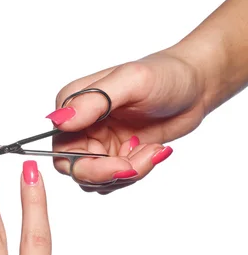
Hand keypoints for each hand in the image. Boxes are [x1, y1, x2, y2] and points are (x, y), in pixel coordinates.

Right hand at [48, 47, 205, 193]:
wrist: (196, 85)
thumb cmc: (166, 74)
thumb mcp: (131, 81)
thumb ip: (93, 101)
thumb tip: (59, 120)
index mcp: (74, 104)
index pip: (63, 150)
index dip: (89, 165)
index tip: (121, 163)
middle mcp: (80, 126)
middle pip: (78, 171)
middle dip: (111, 173)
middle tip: (141, 162)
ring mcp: (98, 143)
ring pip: (98, 180)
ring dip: (129, 172)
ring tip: (152, 149)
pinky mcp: (115, 155)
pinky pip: (115, 179)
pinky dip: (136, 171)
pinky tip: (151, 150)